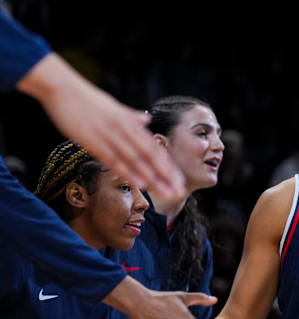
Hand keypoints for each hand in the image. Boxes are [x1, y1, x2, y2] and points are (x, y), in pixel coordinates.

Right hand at [17, 53, 183, 198]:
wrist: (62, 87)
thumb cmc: (86, 98)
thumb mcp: (114, 106)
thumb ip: (131, 116)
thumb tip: (146, 118)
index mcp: (131, 123)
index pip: (154, 148)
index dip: (167, 166)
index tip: (179, 180)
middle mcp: (125, 130)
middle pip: (150, 156)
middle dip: (166, 176)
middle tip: (178, 192)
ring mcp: (110, 135)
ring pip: (136, 160)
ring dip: (152, 178)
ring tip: (166, 193)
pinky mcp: (93, 141)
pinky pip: (114, 160)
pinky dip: (128, 172)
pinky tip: (141, 184)